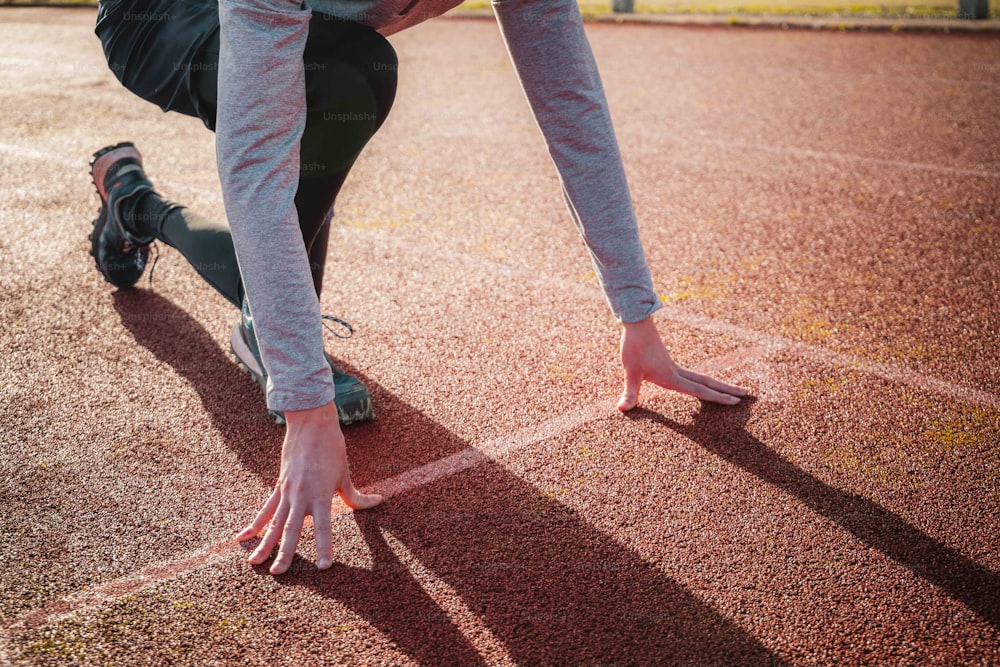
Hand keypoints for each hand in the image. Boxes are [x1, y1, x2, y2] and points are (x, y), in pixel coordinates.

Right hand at [237, 401, 381, 574]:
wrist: (310, 424)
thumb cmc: (332, 448)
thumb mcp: (345, 474)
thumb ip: (356, 496)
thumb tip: (378, 502)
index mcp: (321, 494)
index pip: (323, 527)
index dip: (324, 546)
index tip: (323, 566)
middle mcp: (301, 496)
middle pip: (291, 530)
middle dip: (285, 554)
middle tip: (279, 574)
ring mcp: (287, 492)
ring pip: (274, 523)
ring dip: (264, 545)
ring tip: (254, 564)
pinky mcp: (279, 486)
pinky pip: (265, 509)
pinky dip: (254, 524)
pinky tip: (243, 538)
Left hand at [617, 315, 746, 410]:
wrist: (637, 323)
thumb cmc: (634, 347)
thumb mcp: (630, 372)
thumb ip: (630, 392)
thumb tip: (623, 409)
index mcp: (672, 378)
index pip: (700, 390)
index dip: (718, 398)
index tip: (736, 402)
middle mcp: (677, 372)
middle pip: (708, 382)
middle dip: (727, 390)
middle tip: (747, 394)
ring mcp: (674, 366)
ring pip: (702, 378)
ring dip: (717, 385)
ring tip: (731, 390)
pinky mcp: (668, 362)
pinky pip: (691, 375)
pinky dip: (703, 381)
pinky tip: (701, 383)